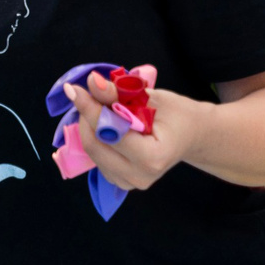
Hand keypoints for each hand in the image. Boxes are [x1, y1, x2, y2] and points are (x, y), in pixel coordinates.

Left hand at [65, 70, 185, 194]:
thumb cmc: (176, 115)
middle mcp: (139, 175)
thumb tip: (92, 81)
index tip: (74, 89)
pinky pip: (95, 156)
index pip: (110, 133)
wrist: (190, 135)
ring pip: (91, 150)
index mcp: (153, 157)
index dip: (90, 109)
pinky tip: (107, 125)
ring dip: (89, 125)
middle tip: (89, 95)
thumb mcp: (151, 97)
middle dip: (87, 116)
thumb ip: (119, 92)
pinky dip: (95, 136)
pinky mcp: (118, 181)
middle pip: (94, 144)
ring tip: (104, 109)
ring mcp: (128, 182)